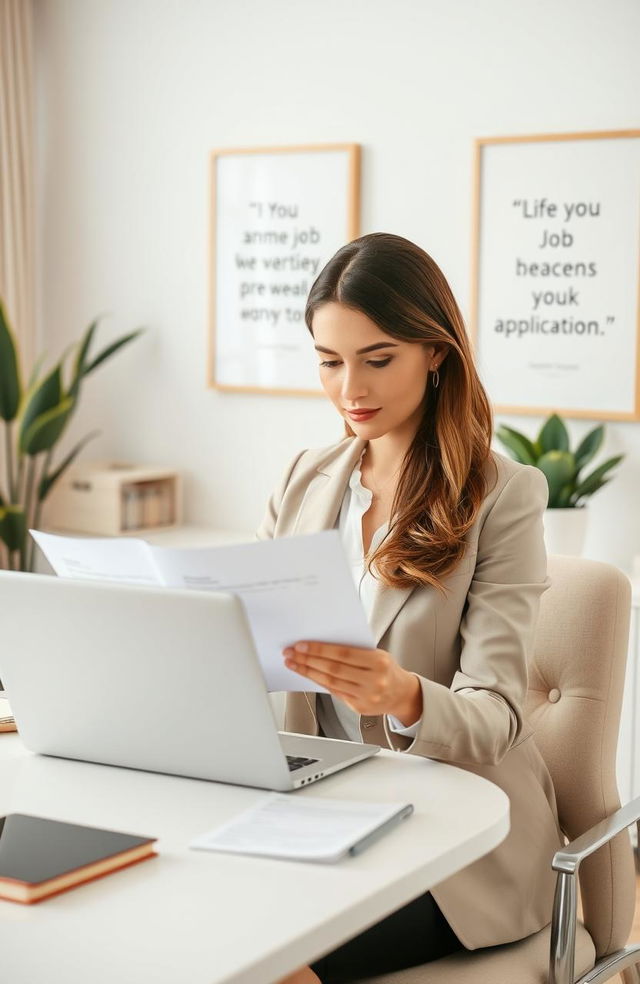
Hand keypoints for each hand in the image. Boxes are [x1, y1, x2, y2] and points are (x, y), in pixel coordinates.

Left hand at [283, 641, 422, 724]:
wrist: (401, 694)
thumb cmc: (386, 669)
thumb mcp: (377, 654)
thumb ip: (354, 651)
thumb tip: (321, 645)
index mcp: (379, 662)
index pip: (344, 654)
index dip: (320, 649)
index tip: (301, 645)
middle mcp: (374, 681)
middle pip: (334, 669)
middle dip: (309, 660)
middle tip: (291, 653)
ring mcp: (366, 697)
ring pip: (331, 683)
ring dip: (308, 672)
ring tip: (293, 663)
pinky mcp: (359, 708)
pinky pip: (334, 693)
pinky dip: (318, 683)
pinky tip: (308, 674)